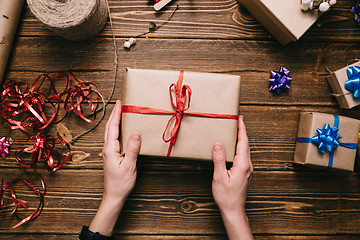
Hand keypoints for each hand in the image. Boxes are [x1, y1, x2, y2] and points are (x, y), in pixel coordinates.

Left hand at [89, 100, 140, 236]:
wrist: (114, 196)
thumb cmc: (121, 183)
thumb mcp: (129, 166)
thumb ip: (132, 149)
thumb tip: (136, 132)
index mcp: (110, 149)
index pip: (113, 127)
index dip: (117, 114)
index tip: (120, 103)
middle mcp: (106, 149)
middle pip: (109, 127)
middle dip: (114, 114)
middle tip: (120, 103)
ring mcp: (108, 152)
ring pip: (110, 132)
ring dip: (114, 121)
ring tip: (119, 112)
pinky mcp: (111, 156)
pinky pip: (113, 138)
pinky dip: (116, 129)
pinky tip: (120, 130)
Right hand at [212, 115, 252, 239]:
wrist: (234, 211)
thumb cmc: (226, 197)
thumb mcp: (219, 177)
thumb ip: (219, 159)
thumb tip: (218, 143)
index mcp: (243, 164)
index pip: (243, 142)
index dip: (242, 129)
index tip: (240, 118)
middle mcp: (248, 166)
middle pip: (246, 144)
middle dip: (242, 131)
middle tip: (238, 121)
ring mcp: (248, 170)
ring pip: (245, 150)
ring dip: (241, 139)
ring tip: (236, 131)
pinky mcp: (245, 174)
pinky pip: (243, 156)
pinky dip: (239, 148)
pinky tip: (234, 148)